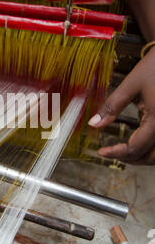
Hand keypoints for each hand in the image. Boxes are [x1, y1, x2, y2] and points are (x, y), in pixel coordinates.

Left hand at [88, 47, 154, 164]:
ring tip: (123, 151)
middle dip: (129, 159)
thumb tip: (94, 123)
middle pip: (150, 157)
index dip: (116, 153)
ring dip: (141, 157)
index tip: (101, 151)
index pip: (135, 148)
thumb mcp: (131, 85)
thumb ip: (112, 106)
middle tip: (111, 153)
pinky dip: (150, 149)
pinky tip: (138, 141)